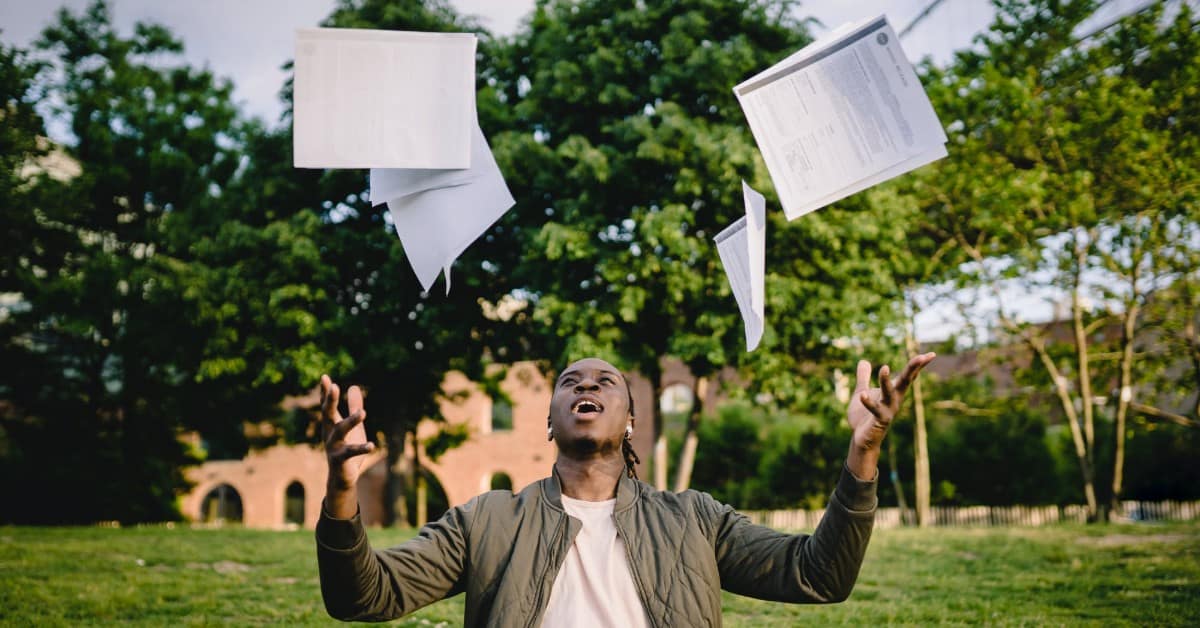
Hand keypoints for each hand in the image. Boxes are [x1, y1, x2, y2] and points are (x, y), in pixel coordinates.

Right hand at [320, 374, 375, 516]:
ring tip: (363, 413)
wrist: (341, 477)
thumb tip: (354, 386)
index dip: (325, 392)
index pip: (327, 405)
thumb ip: (353, 407)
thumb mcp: (352, 426)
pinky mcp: (341, 460)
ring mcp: (333, 447)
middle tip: (334, 386)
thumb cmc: (346, 447)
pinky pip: (351, 452)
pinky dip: (361, 448)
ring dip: (351, 421)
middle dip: (330, 401)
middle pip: (328, 415)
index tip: (325, 377)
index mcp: (331, 425)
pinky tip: (372, 445)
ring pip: (341, 432)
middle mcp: (329, 434)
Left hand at [845, 353, 934, 478]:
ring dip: (886, 381)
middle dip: (913, 368)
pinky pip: (874, 410)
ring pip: (889, 394)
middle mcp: (894, 399)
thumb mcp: (862, 391)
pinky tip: (862, 395)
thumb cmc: (864, 416)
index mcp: (892, 392)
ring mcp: (888, 410)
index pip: (907, 375)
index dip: (918, 364)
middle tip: (923, 357)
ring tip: (884, 367)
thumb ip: (863, 377)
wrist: (861, 439)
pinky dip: (868, 402)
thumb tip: (864, 361)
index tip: (932, 354)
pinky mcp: (879, 420)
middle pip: (905, 381)